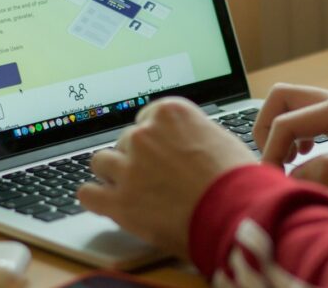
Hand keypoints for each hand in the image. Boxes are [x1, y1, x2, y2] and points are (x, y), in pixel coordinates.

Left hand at [77, 98, 257, 256]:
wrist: (236, 214)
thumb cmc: (239, 181)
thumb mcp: (222, 140)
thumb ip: (194, 135)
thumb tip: (189, 144)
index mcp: (169, 113)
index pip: (145, 119)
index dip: (154, 140)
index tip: (159, 153)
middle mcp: (144, 135)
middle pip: (125, 141)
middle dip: (136, 159)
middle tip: (154, 179)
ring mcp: (129, 168)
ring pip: (101, 163)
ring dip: (114, 175)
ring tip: (130, 191)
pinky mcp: (119, 202)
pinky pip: (88, 194)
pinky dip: (96, 199)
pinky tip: (105, 203)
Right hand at [255, 84, 327, 198]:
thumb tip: (293, 174)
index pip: (285, 121)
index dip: (270, 151)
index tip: (273, 179)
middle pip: (282, 98)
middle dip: (266, 128)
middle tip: (274, 161)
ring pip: (295, 104)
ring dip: (282, 129)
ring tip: (289, 160)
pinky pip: (310, 114)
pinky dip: (298, 132)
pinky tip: (309, 154)